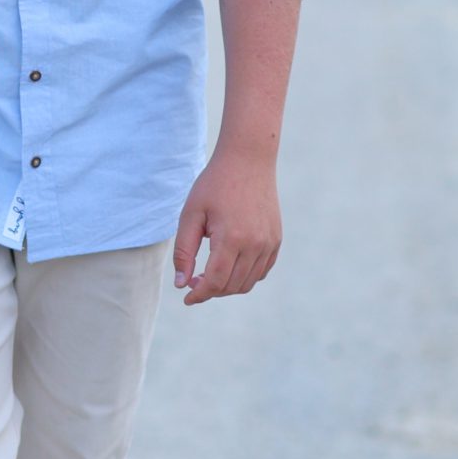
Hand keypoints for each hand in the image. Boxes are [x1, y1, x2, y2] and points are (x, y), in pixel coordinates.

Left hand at [172, 150, 281, 305]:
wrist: (248, 160)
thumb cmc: (214, 184)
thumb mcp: (191, 214)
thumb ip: (184, 251)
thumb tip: (181, 284)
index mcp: (232, 238)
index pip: (215, 282)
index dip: (199, 294)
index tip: (186, 298)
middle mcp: (255, 244)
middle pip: (231, 286)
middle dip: (210, 291)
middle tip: (193, 281)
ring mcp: (269, 243)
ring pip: (248, 282)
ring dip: (227, 286)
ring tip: (209, 273)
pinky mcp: (276, 240)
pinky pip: (261, 271)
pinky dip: (245, 276)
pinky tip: (229, 265)